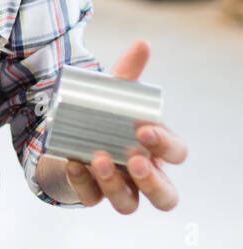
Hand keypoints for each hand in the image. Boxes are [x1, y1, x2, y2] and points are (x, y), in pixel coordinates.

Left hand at [63, 40, 185, 212]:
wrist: (70, 136)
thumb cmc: (105, 118)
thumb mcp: (115, 97)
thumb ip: (128, 74)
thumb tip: (141, 44)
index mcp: (157, 150)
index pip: (177, 154)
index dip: (166, 145)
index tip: (144, 128)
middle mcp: (143, 175)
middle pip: (165, 197)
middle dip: (152, 182)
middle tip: (133, 158)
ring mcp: (118, 189)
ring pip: (128, 205)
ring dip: (114, 184)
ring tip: (98, 158)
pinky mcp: (91, 194)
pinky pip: (90, 198)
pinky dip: (81, 182)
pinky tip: (73, 162)